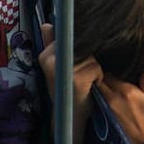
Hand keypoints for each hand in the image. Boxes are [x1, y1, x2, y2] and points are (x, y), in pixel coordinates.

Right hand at [38, 23, 103, 143]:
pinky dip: (98, 76)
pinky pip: (96, 68)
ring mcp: (62, 69)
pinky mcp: (76, 79)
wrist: (70, 119)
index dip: (81, 48)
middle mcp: (50, 60)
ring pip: (91, 56)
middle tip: (79, 75)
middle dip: (87, 58)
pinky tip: (89, 87)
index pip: (71, 37)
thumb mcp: (59, 66)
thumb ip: (54, 44)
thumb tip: (47, 24)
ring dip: (94, 67)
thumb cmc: (68, 90)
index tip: (77, 62)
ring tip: (85, 81)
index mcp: (45, 54)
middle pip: (82, 45)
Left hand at [97, 71, 143, 143]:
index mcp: (126, 91)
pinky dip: (99, 103)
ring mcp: (105, 110)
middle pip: (99, 84)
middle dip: (102, 82)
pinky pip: (96, 106)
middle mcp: (112, 99)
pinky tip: (107, 106)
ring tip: (108, 95)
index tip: (115, 76)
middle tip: (110, 84)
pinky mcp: (103, 119)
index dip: (110, 74)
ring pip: (96, 95)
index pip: (108, 75)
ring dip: (100, 93)